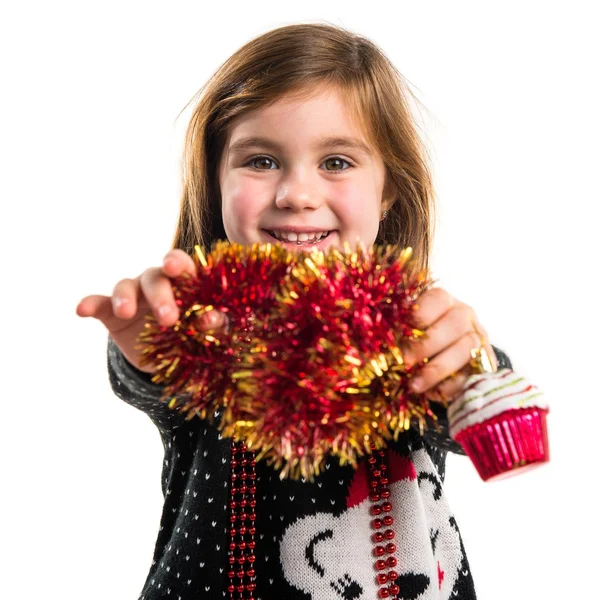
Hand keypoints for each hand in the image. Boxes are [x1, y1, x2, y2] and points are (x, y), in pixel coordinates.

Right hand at [76, 249, 226, 373]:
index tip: (174, 268)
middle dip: (160, 295)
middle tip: (168, 319)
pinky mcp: (112, 312)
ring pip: (125, 285)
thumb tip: (211, 319)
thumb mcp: (208, 334)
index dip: (177, 263)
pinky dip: (90, 303)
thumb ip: (213, 324)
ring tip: (126, 313)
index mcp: (184, 283)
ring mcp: (133, 295)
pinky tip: (81, 309)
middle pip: (155, 278)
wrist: (168, 359)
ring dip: (125, 297)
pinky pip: (99, 303)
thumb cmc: (194, 336)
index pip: (182, 265)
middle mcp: (157, 282)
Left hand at [402, 288, 496, 402]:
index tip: (402, 331)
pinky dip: (451, 386)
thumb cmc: (416, 338)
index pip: (437, 298)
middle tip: (404, 362)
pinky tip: (431, 393)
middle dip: (426, 346)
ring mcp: (478, 338)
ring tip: (414, 385)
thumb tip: (375, 338)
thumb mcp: (405, 329)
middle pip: (455, 324)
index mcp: (443, 301)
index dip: (419, 315)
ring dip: (437, 370)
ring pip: (466, 350)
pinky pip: (473, 373)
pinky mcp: (485, 364)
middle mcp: (464, 315)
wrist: (444, 357)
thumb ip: (396, 328)